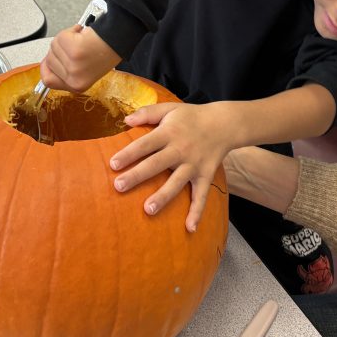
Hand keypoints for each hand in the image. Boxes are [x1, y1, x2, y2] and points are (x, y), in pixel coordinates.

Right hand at [40, 24, 121, 91]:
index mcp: (77, 85)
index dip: (47, 68)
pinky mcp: (74, 51)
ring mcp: (73, 66)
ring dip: (65, 39)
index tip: (49, 61)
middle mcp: (74, 79)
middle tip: (75, 48)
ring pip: (53, 47)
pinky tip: (81, 34)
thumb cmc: (107, 51)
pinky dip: (70, 31)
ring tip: (80, 42)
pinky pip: (60, 37)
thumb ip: (66, 71)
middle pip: (49, 60)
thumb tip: (48, 64)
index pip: (48, 81)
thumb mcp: (86, 70)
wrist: (118, 39)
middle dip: (59, 50)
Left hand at [110, 101, 234, 231]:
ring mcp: (194, 165)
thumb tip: (125, 120)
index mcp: (169, 133)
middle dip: (137, 176)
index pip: (145, 144)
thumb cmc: (190, 116)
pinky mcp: (205, 176)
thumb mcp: (169, 108)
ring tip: (147, 210)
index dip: (129, 153)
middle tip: (118, 187)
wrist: (224, 123)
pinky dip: (197, 212)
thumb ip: (147, 113)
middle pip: (156, 164)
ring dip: (162, 196)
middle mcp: (180, 150)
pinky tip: (189, 228)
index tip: (113, 164)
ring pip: (176, 183)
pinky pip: (201, 196)